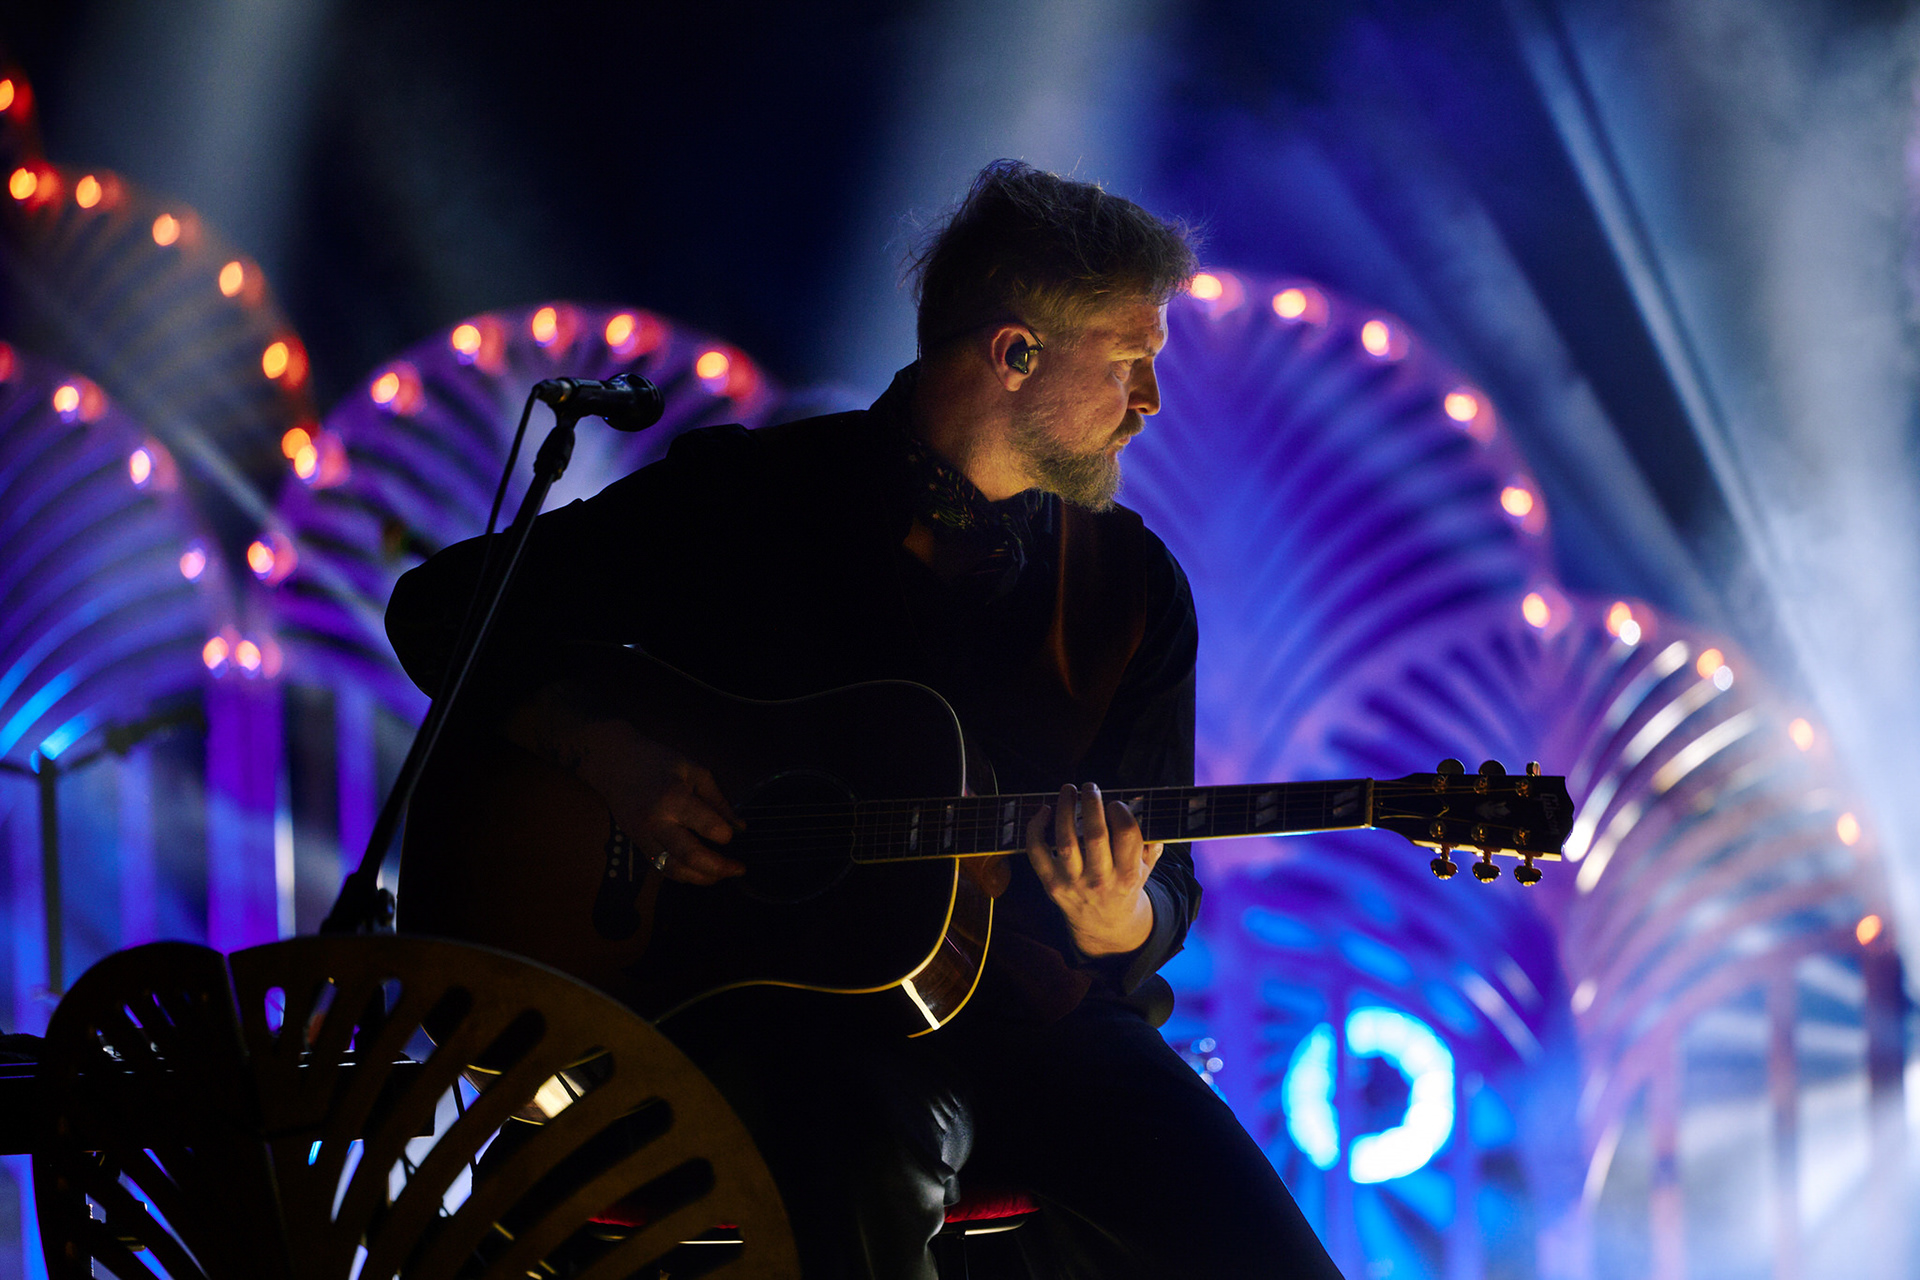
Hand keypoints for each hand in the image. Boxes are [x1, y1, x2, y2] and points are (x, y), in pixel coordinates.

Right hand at [576, 722, 744, 884]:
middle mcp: (657, 823)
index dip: (726, 834)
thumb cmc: (657, 762)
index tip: (734, 833)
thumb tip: (739, 827)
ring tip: (721, 875)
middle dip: (719, 868)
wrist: (614, 765)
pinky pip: (662, 868)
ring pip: (674, 870)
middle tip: (739, 868)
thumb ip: (717, 800)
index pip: (707, 826)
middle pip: (690, 857)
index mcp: (674, 799)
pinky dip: (683, 875)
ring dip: (702, 878)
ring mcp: (644, 838)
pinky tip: (700, 872)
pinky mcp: (638, 846)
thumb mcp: (693, 770)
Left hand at [1026, 782, 1159, 956]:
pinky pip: (1037, 853)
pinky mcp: (1051, 884)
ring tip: (1068, 789)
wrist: (1105, 925)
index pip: (1127, 834)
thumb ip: (1151, 841)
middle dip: (1091, 803)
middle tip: (1090, 787)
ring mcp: (1074, 883)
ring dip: (1064, 809)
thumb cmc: (1125, 886)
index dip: (1120, 811)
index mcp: (1128, 874)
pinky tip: (1045, 811)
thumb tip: (1145, 805)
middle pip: (1095, 834)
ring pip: (1065, 840)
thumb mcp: (1146, 869)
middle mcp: (1101, 880)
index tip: (1115, 804)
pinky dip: (1036, 829)